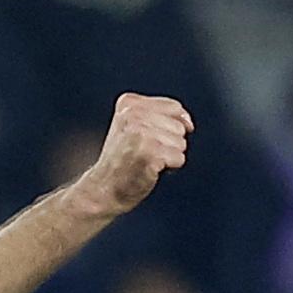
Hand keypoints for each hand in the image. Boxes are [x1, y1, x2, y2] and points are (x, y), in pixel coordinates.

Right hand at [76, 94, 193, 217]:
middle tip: (144, 153)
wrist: (103, 189)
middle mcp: (134, 114)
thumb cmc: (122, 161)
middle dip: (169, 143)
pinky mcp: (150, 152)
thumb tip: (189, 124)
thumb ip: (161, 116)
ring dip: (168, 156)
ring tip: (146, 161)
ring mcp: (141, 133)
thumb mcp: (134, 126)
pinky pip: (179, 158)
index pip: (174, 107)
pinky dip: (169, 168)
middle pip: (179, 127)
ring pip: (181, 143)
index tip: (152, 139)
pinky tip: (149, 169)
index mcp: (129, 103)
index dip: (172, 126)